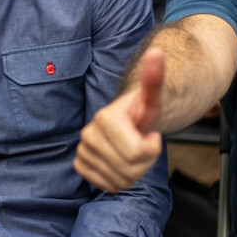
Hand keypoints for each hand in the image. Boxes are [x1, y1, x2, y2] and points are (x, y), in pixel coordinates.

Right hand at [74, 48, 163, 191]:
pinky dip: (118, 179)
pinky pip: (106, 185)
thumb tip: (157, 52)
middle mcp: (88, 134)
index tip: (149, 134)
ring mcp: (82, 150)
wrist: (127, 121)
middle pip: (129, 170)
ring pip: (119, 181)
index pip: (137, 154)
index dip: (152, 149)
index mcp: (104, 118)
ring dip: (133, 173)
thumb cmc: (142, 112)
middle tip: (142, 145)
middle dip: (144, 163)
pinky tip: (120, 162)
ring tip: (132, 154)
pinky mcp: (80, 164)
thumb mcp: (152, 99)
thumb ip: (154, 78)